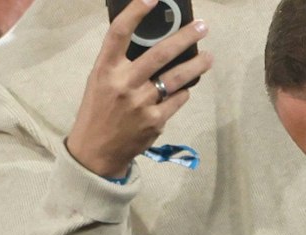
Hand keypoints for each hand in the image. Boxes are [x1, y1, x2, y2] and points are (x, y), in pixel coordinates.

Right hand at [64, 0, 212, 180]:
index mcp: (105, 69)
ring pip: (176, 78)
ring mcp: (141, 103)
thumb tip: (151, 42)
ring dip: (197, 66)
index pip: (119, 33)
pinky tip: (186, 88)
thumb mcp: (100, 81)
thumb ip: (120, 63)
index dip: (135, 13)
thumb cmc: (99, 110)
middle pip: (159, 54)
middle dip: (185, 38)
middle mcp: (123, 83)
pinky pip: (177, 100)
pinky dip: (183, 92)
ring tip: (209, 57)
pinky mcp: (155, 121)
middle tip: (203, 26)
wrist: (97, 151)